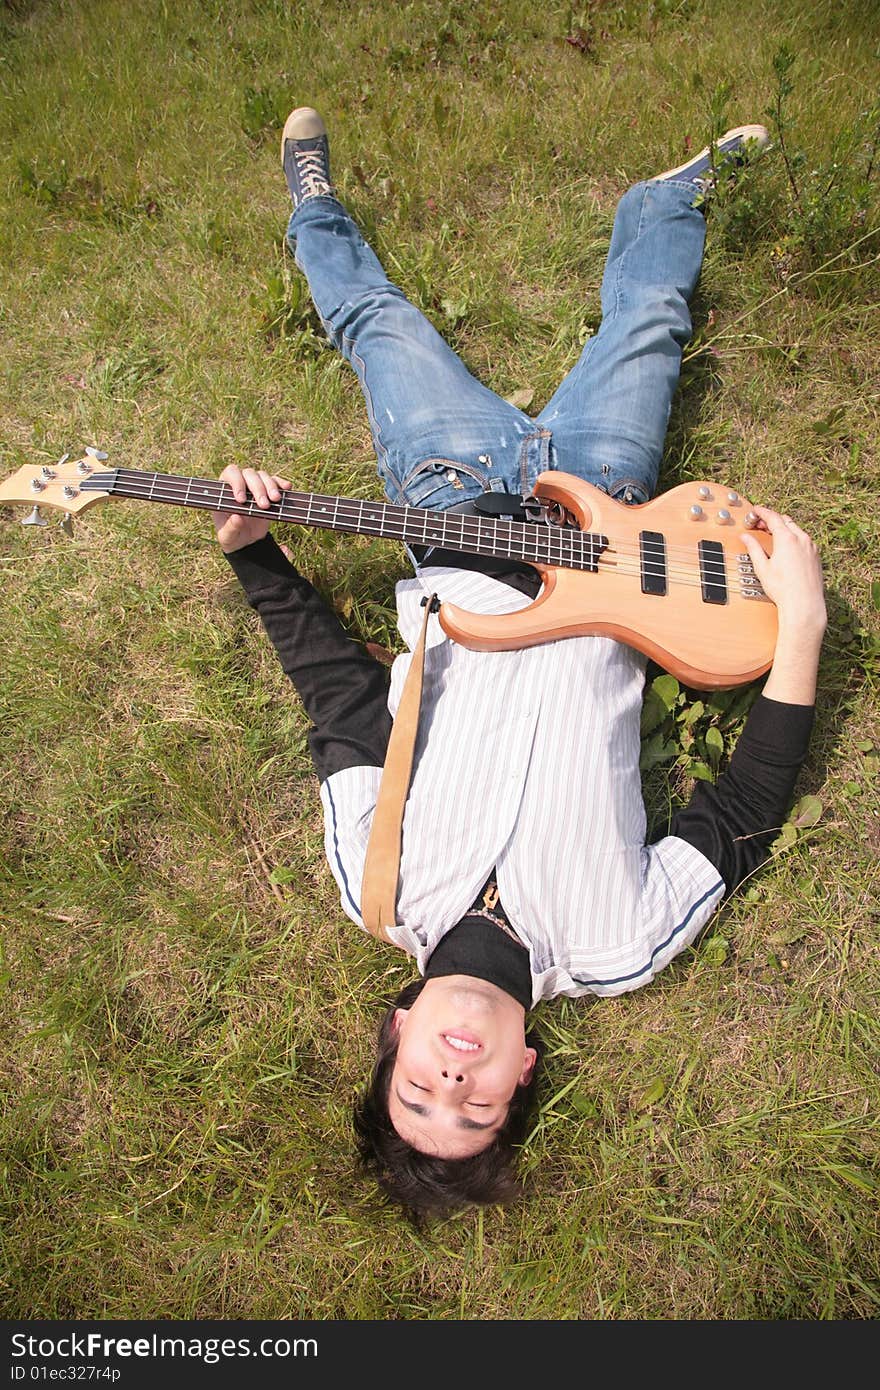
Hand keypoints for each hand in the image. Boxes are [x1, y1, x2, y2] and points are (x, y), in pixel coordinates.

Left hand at [212, 465, 291, 552]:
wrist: (246, 541)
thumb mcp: (227, 537)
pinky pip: (275, 481)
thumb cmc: (232, 536)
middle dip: (258, 488)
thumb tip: (237, 518)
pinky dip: (281, 483)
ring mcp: (255, 486)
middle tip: (264, 505)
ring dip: (270, 486)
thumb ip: (230, 528)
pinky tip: (287, 488)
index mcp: (225, 490)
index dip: (237, 483)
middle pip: (249, 474)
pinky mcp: (268, 491)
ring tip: (275, 500)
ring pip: (263, 476)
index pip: (231, 475)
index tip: (242, 500)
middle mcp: (240, 483)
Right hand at [742, 507, 826, 704]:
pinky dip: (793, 538)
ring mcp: (811, 547)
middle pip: (785, 521)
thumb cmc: (783, 589)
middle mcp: (802, 539)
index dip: (762, 512)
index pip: (773, 517)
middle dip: (772, 520)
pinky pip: (804, 540)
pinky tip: (786, 548)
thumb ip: (753, 548)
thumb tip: (745, 537)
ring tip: (772, 536)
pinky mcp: (816, 555)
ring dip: (783, 529)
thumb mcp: (762, 567)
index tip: (755, 510)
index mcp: (787, 538)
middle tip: (760, 524)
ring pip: (796, 530)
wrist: (804, 604)